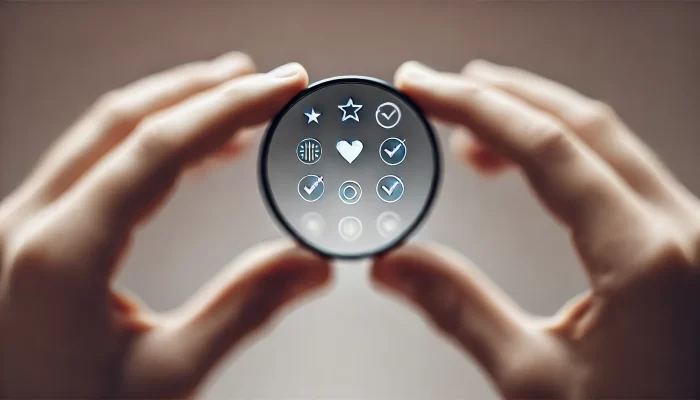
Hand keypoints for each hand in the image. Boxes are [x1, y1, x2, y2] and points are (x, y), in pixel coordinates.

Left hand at [0, 53, 330, 397]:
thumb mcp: (164, 378)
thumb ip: (242, 312)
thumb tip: (311, 265)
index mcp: (60, 257)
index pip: (156, 151)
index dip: (227, 109)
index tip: (280, 88)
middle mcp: (27, 225)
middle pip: (124, 122)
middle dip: (202, 92)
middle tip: (265, 80)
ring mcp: (19, 224)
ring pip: (103, 135)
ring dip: (175, 109)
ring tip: (236, 102)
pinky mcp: (27, 233)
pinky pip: (92, 163)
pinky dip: (149, 144)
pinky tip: (192, 155)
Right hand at [373, 60, 699, 397]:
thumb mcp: (535, 382)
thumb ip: (460, 311)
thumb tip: (395, 266)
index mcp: (648, 259)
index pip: (547, 149)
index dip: (474, 108)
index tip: (424, 89)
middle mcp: (685, 232)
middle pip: (582, 125)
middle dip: (503, 98)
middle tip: (440, 89)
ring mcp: (694, 236)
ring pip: (608, 143)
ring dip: (535, 122)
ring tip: (472, 131)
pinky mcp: (688, 247)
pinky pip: (623, 172)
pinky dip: (568, 155)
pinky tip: (534, 168)